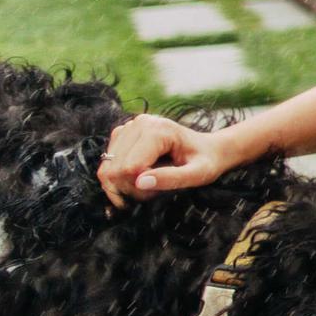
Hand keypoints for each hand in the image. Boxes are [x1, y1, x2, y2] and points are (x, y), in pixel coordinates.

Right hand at [96, 113, 250, 207]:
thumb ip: (172, 178)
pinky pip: (108, 164)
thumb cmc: (207, 161)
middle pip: (113, 169)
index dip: (140, 187)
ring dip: (123, 184)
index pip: (129, 168)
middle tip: (153, 192)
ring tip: (149, 184)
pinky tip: (139, 178)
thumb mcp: (198, 174)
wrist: (209, 149)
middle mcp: (139, 123)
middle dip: (130, 188)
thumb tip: (140, 183)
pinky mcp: (122, 134)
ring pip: (106, 168)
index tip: (159, 191)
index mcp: (158, 130)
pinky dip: (119, 178)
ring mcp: (128, 127)